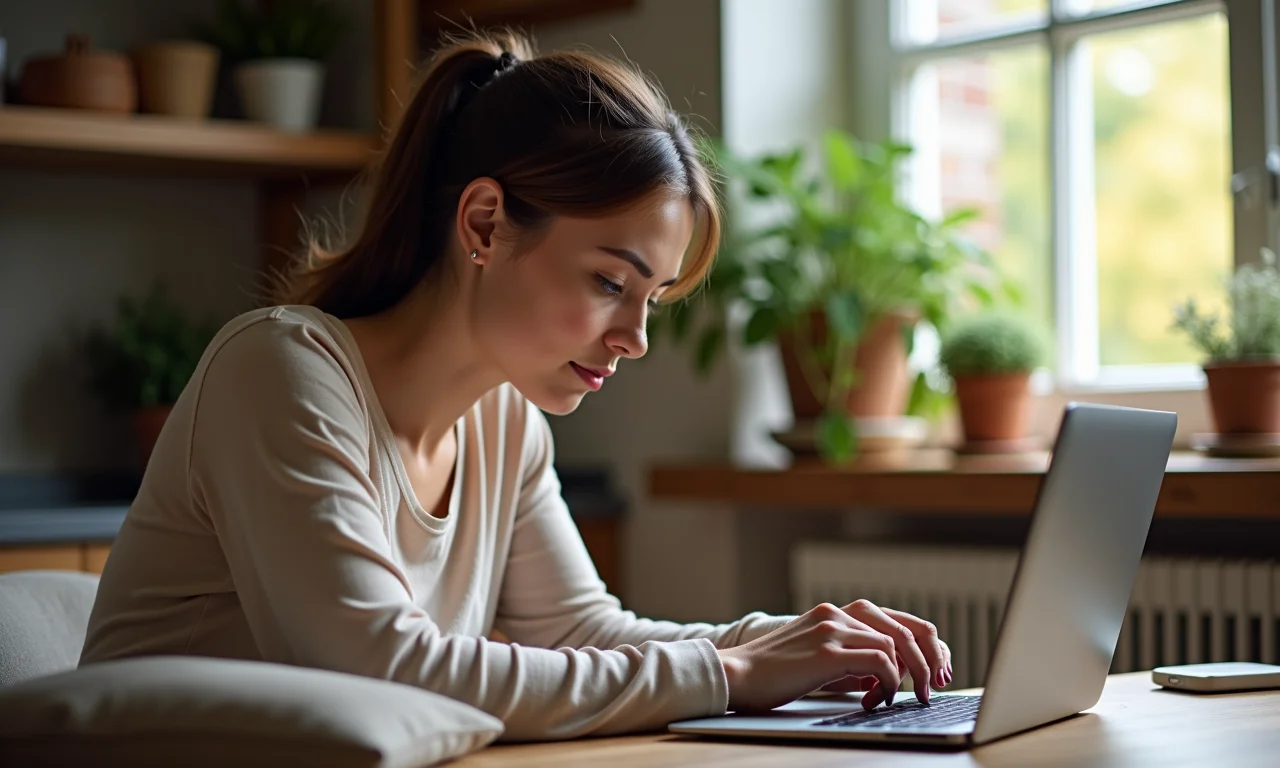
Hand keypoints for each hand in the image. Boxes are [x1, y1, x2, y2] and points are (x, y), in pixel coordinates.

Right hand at [716, 601, 951, 712]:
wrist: (736, 675)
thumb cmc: (773, 674)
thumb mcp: (819, 660)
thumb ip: (852, 660)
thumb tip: (889, 675)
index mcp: (836, 613)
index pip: (898, 619)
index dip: (925, 644)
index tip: (936, 670)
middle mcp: (837, 614)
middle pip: (905, 628)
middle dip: (928, 660)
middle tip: (933, 686)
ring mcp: (832, 630)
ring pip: (896, 646)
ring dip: (908, 675)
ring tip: (902, 697)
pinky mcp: (827, 652)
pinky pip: (878, 663)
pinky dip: (888, 683)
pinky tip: (877, 699)